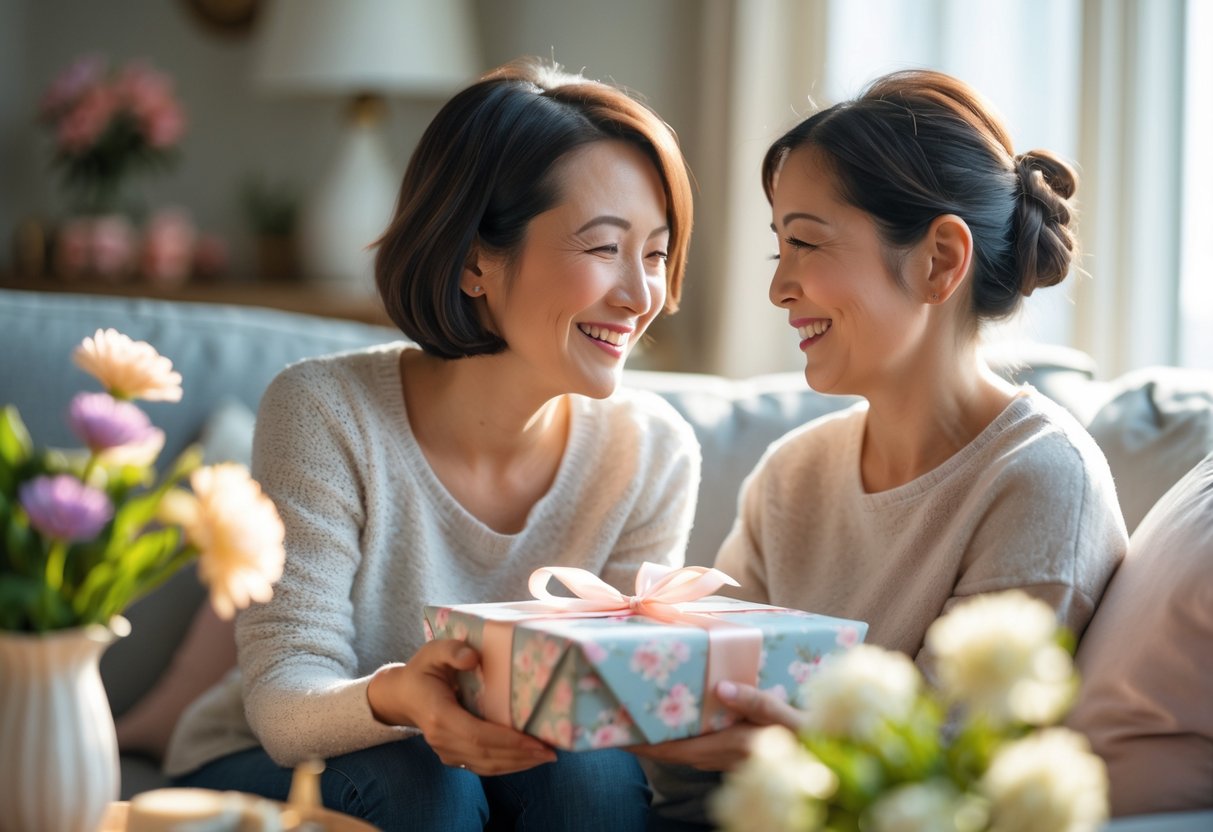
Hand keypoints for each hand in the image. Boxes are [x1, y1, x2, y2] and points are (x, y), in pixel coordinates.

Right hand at [368, 638, 557, 775]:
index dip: (507, 741)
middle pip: (486, 755)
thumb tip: (473, 658)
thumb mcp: (433, 651)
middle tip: (551, 752)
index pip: (477, 735)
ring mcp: (445, 751)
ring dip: (518, 764)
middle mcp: (441, 739)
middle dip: (521, 756)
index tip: (535, 741)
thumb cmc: (423, 669)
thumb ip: (452, 650)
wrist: (401, 695)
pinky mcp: (452, 757)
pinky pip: (481, 766)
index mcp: (439, 715)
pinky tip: (526, 760)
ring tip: (545, 757)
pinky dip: (506, 765)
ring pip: (485, 766)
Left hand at [627, 680, 806, 771]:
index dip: (642, 744)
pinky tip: (678, 719)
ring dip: (660, 738)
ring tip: (638, 716)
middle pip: (671, 750)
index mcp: (728, 745)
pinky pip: (697, 748)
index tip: (616, 734)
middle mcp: (720, 757)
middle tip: (617, 718)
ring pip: (683, 750)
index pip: (672, 749)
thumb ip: (755, 701)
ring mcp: (725, 759)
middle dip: (644, 739)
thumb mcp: (786, 715)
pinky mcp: (733, 755)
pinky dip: (680, 737)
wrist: (826, 761)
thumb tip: (720, 687)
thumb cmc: (810, 737)